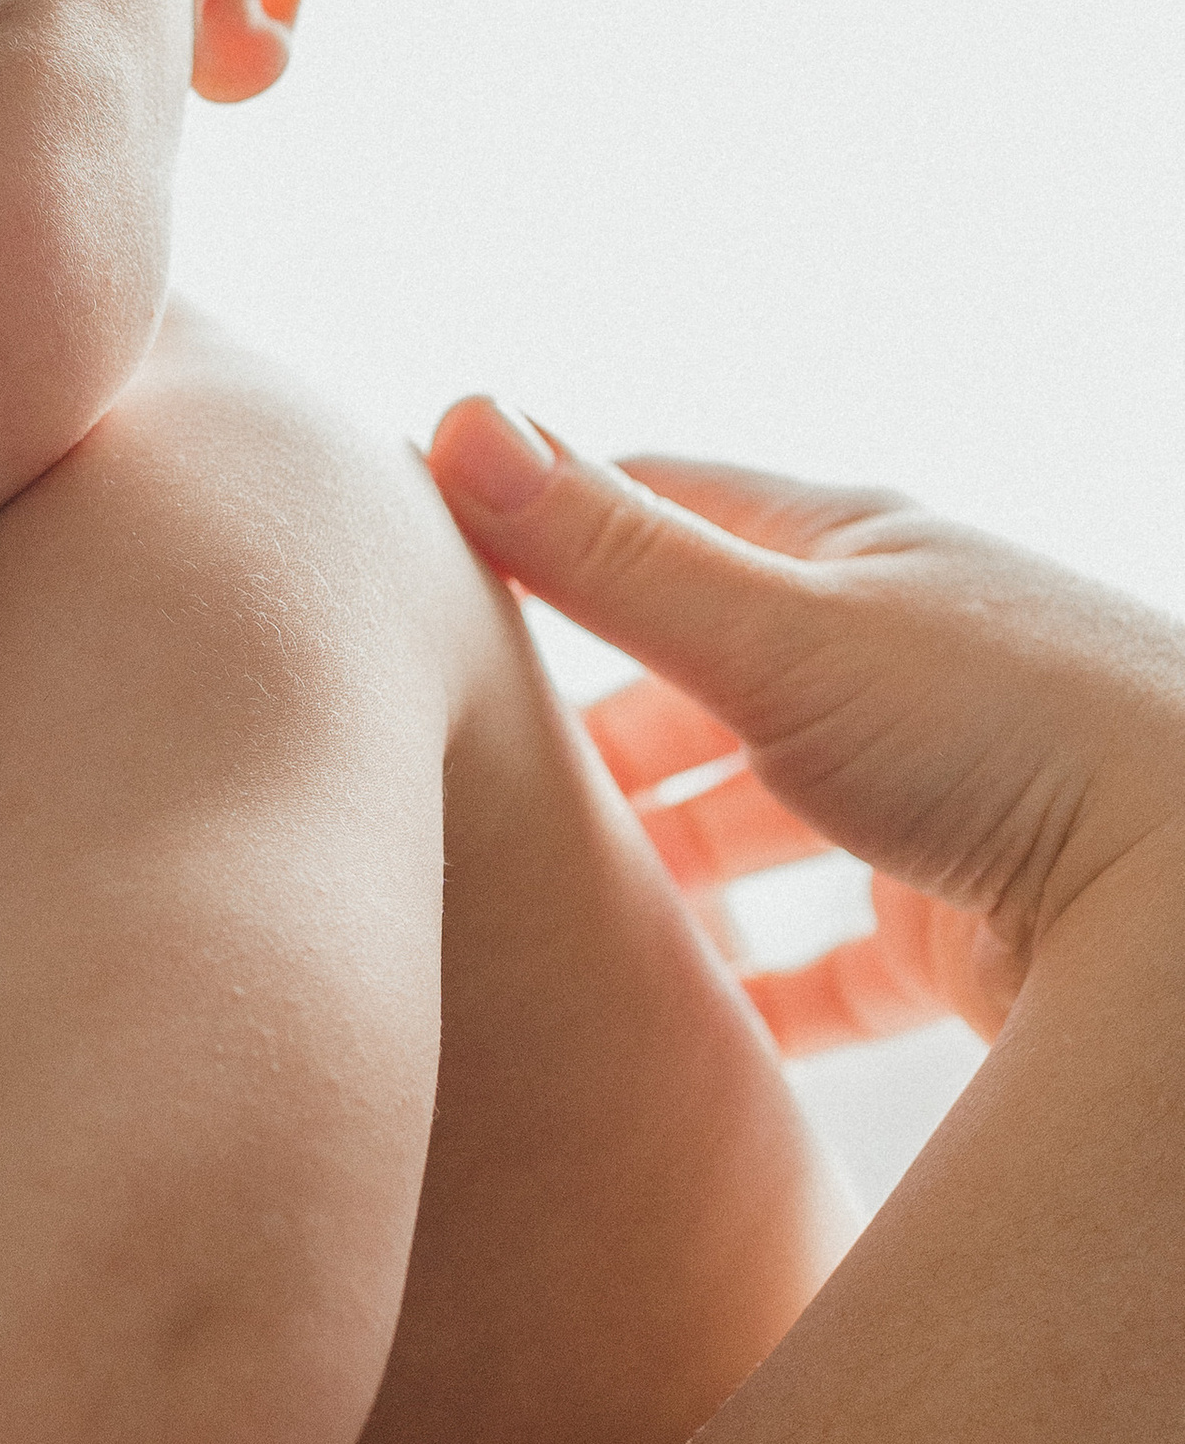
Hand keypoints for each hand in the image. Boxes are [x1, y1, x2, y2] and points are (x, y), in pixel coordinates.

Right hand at [424, 401, 1184, 1019]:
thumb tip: (454, 421)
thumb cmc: (1007, 733)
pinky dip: (754, 986)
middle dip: (595, 723)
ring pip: (762, 815)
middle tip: (478, 774)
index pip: (662, 508)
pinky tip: (683, 1022)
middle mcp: (899, 658)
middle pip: (704, 676)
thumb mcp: (774, 631)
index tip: (435, 571)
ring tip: (558, 902)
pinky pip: (832, 960)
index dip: (546, 529)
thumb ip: (608, 554)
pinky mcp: (961, 925)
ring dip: (667, 855)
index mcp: (854, 556)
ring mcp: (935, 791)